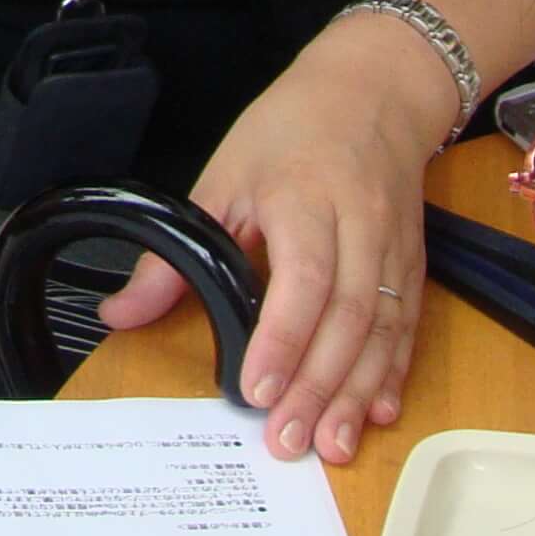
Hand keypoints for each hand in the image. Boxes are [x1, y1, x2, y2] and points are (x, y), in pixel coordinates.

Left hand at [94, 19, 446, 463]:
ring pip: (382, 330)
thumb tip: (121, 313)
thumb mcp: (221, 177)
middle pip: (346, 316)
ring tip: (331, 445)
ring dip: (357, 393)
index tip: (257, 390)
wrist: (374, 89)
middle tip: (288, 441)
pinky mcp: (413, 262)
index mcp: (305, 197)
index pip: (302, 277)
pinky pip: (407, 326)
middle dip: (318, 386)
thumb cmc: (290, 129)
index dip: (282, 338)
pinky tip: (378, 413)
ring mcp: (393, 246)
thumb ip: (176, 254)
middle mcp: (359, 225)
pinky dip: (394, 373)